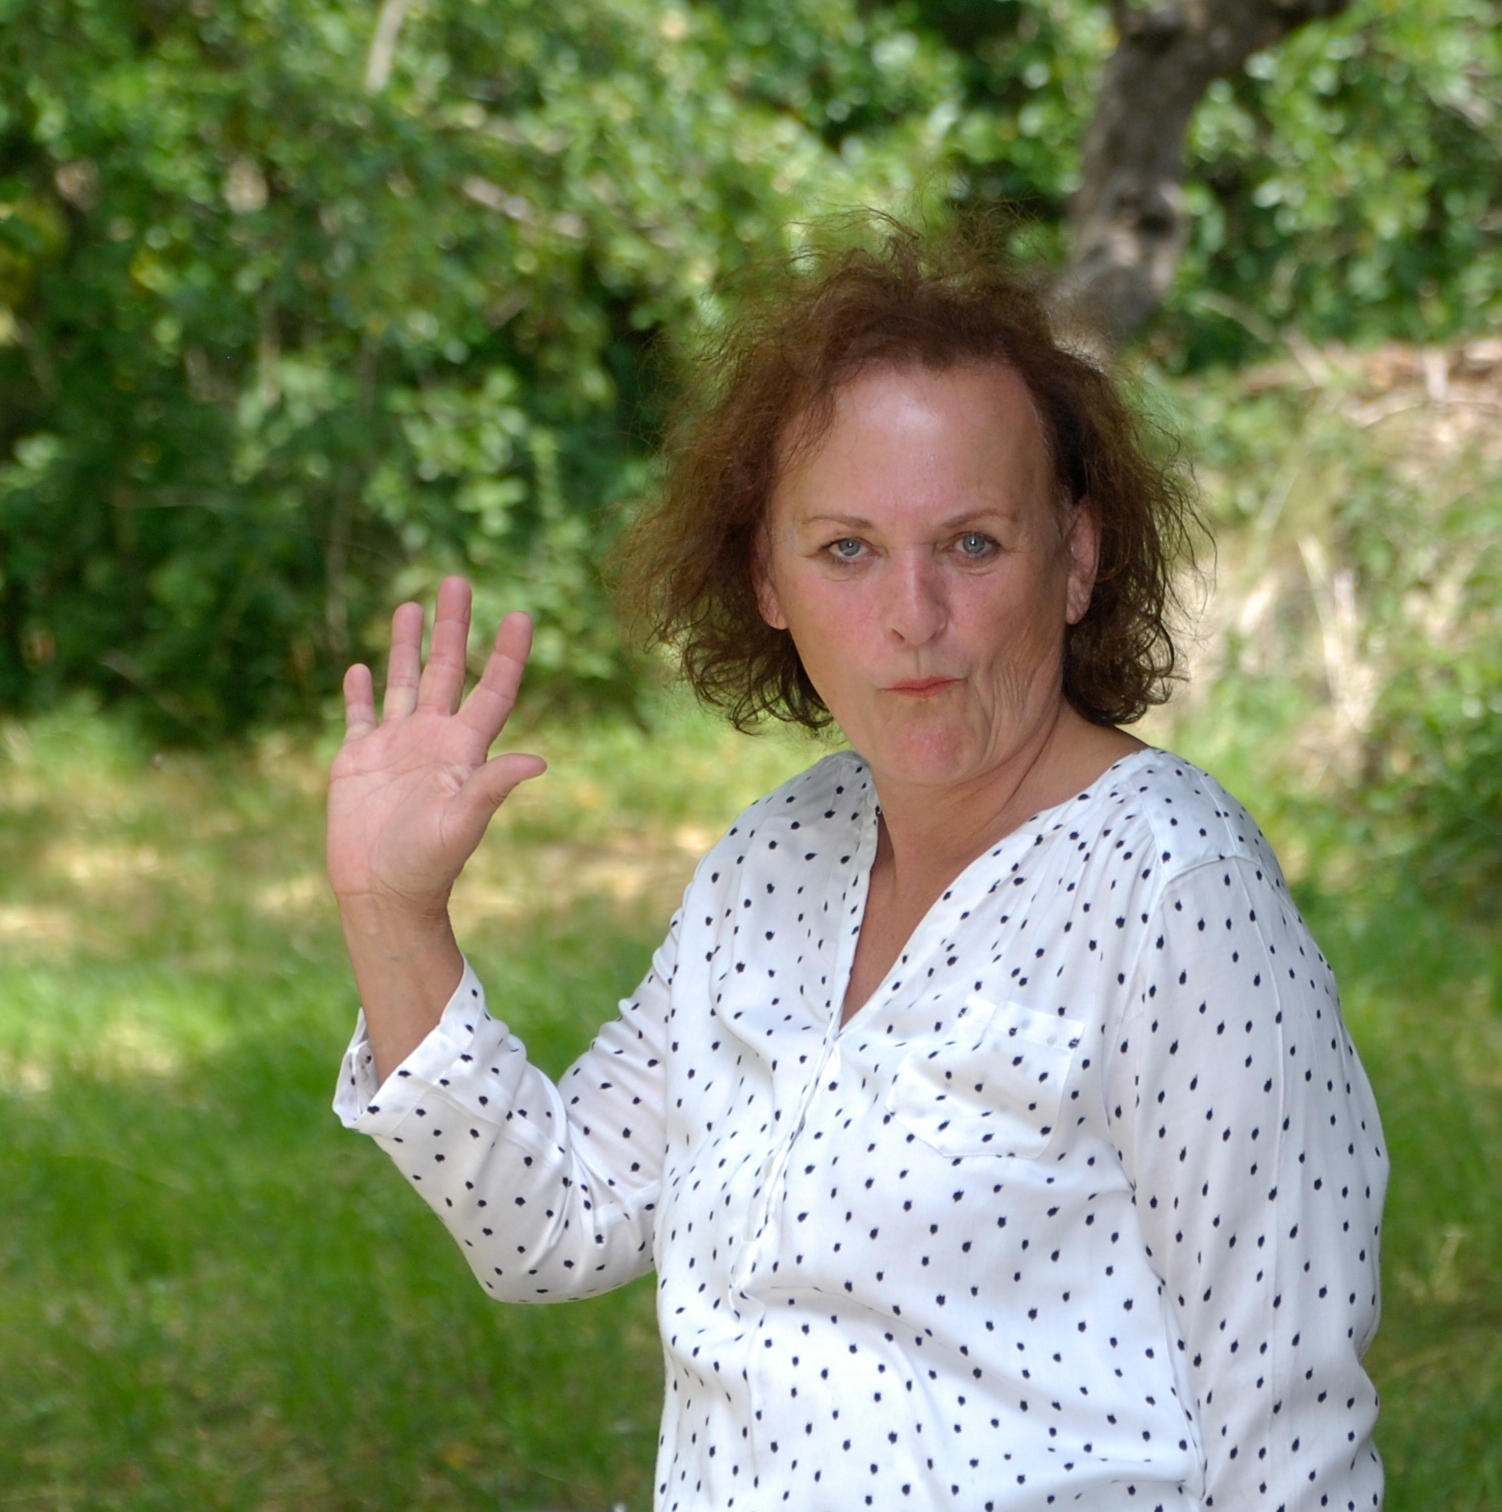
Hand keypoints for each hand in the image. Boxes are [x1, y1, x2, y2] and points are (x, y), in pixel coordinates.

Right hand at [327, 576, 545, 919]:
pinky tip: (362, 667)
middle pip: (445, 670)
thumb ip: (493, 786)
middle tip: (458, 580)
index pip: (491, 690)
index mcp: (462, 749)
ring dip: (406, 645)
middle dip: (453, 627)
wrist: (382, 893)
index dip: (506, 654)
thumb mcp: (463, 823)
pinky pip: (360, 716)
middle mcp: (432, 739)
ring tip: (412, 605)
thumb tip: (539, 760)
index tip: (519, 614)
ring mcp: (395, 746)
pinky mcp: (358, 760)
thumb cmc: (428, 864)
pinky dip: (360, 691)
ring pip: (402, 682)